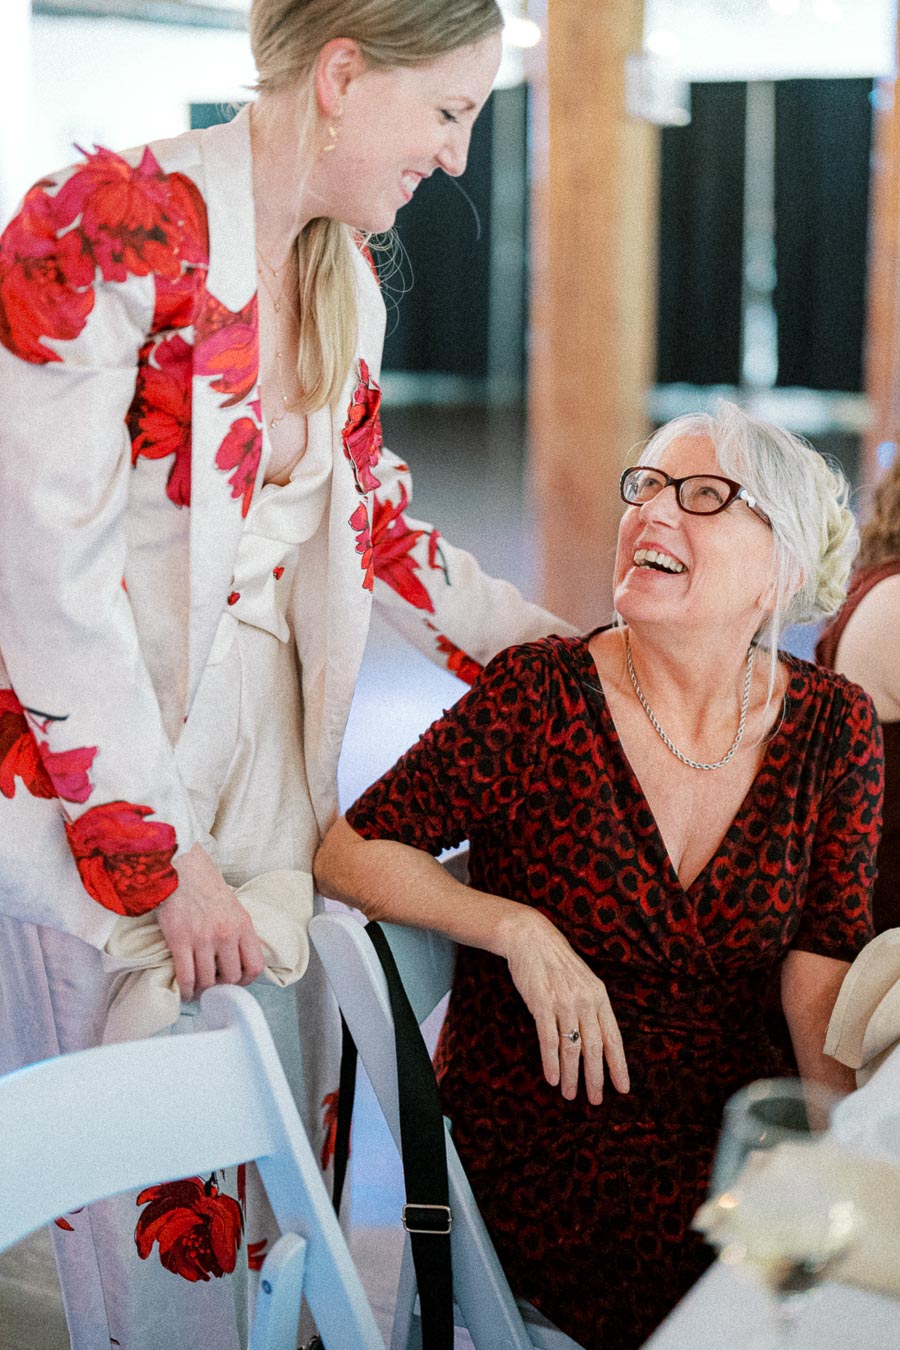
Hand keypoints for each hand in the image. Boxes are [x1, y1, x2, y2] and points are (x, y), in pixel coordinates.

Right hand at [156, 843, 265, 1000]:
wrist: (182, 869)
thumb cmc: (205, 885)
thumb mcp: (233, 906)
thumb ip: (238, 931)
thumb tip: (236, 956)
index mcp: (243, 925)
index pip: (255, 965)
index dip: (247, 980)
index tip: (237, 982)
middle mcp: (226, 934)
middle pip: (231, 977)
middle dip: (222, 986)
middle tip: (214, 985)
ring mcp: (203, 939)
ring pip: (208, 981)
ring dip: (203, 990)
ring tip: (198, 989)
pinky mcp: (180, 941)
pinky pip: (187, 977)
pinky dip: (187, 990)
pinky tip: (186, 991)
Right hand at [503, 911, 628, 1104]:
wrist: (531, 938)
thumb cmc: (556, 963)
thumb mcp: (582, 982)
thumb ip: (590, 1007)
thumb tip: (595, 1041)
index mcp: (599, 996)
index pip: (613, 1038)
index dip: (618, 1065)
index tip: (623, 1088)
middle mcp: (585, 1001)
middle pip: (594, 1048)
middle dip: (596, 1078)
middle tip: (595, 1100)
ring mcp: (564, 1002)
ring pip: (571, 1048)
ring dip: (571, 1075)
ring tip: (569, 1094)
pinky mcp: (542, 1003)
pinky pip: (549, 1040)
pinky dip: (551, 1062)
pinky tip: (552, 1078)